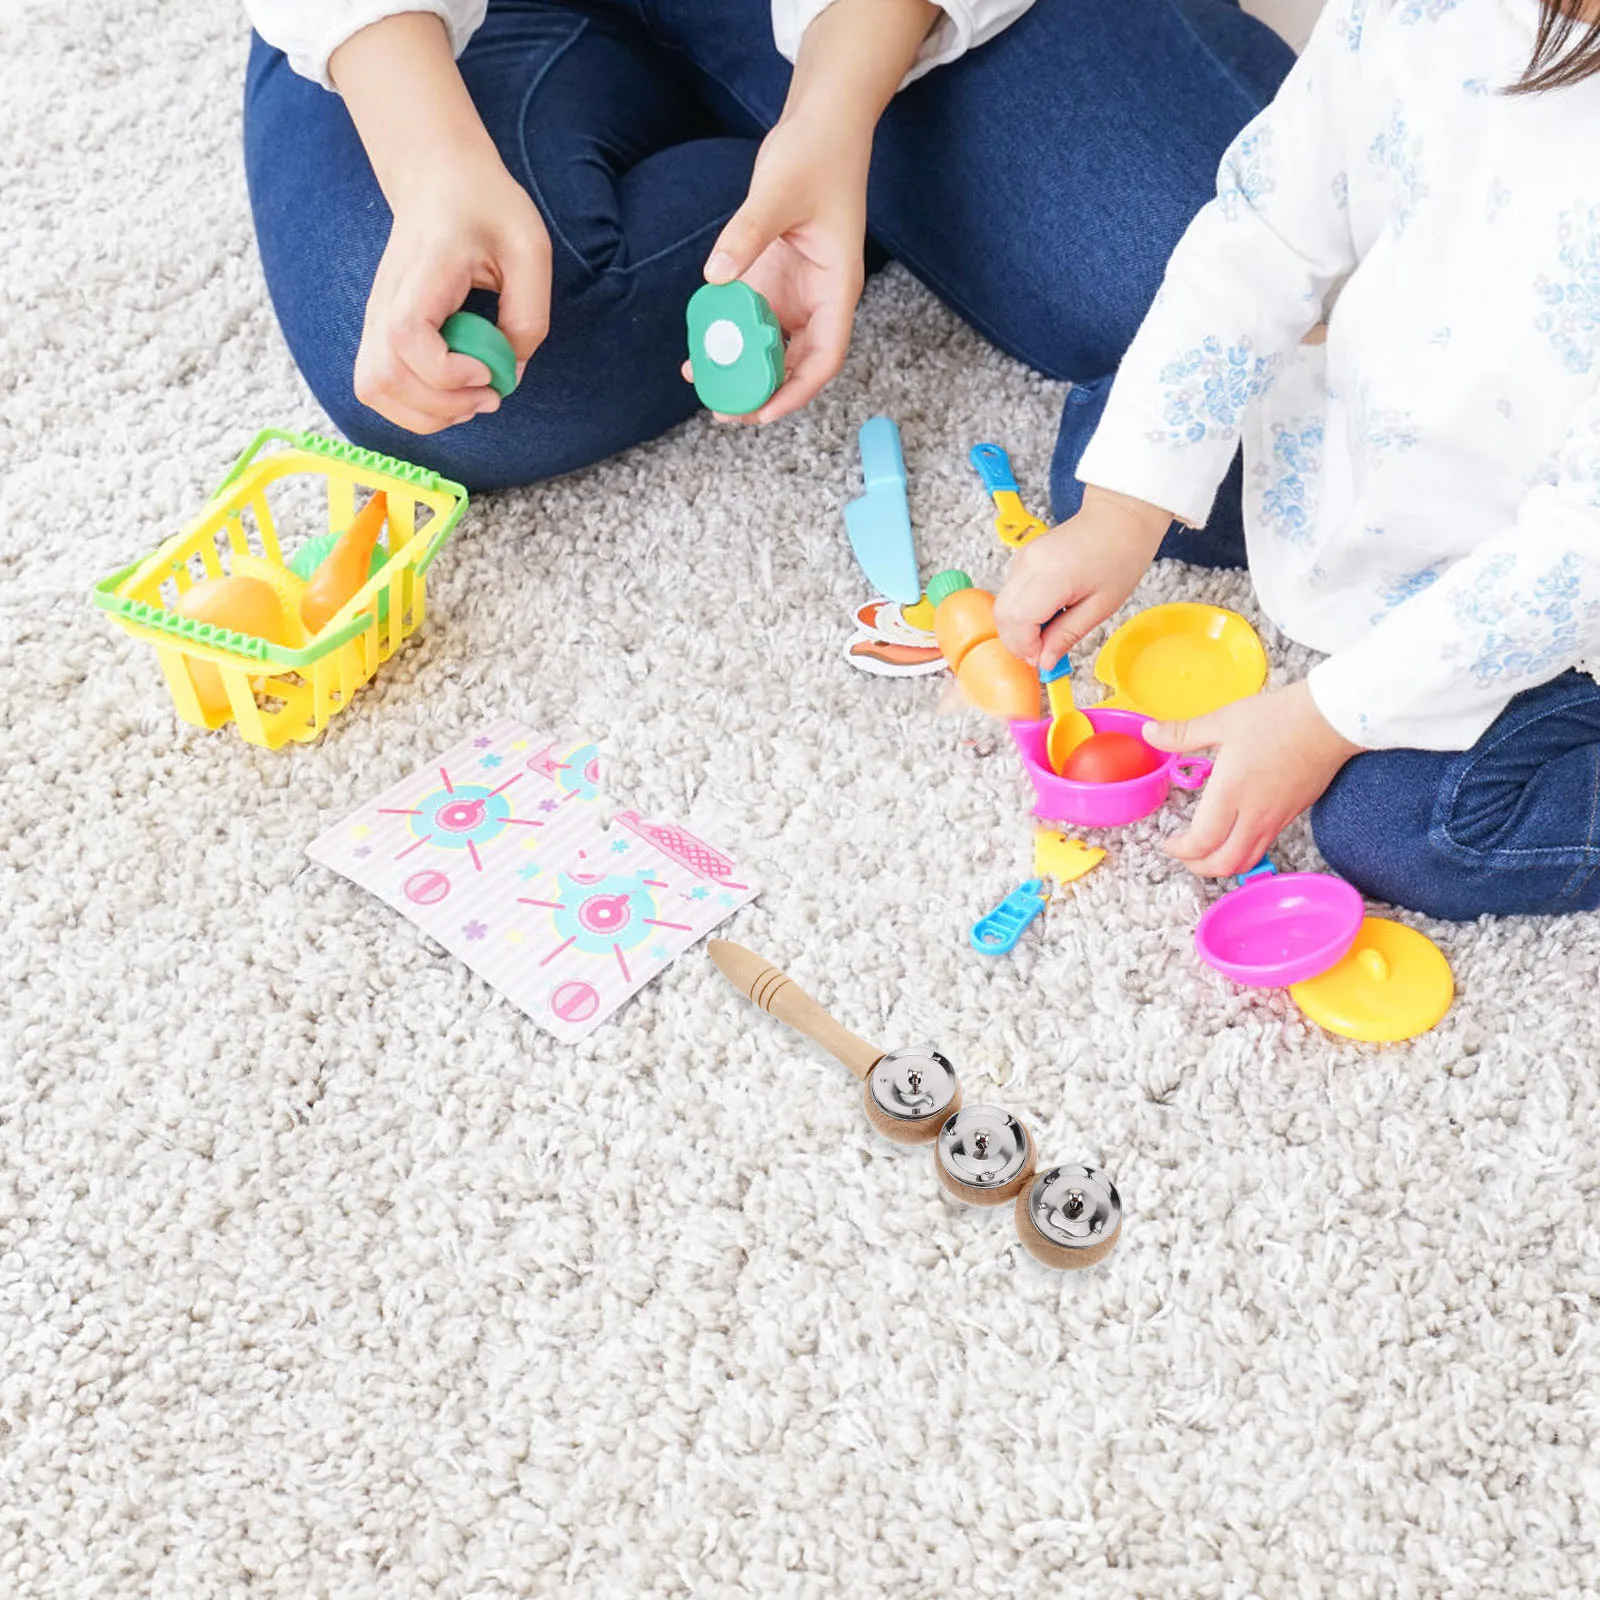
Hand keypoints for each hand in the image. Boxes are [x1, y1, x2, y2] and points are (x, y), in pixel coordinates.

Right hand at [354, 149, 551, 433]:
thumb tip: (510, 373)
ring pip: (373, 390)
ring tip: (469, 399)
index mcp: (424, 271)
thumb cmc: (487, 208)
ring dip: (427, 414)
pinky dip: (415, 408)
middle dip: (443, 406)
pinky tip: (452, 394)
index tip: (487, 370)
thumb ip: (528, 316)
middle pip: (383, 378)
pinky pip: (378, 387)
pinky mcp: (379, 332)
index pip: (406, 337)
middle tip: (489, 394)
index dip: (446, 373)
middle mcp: (386, 298)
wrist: (439, 179)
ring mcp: (376, 317)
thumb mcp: (529, 250)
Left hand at [689, 110, 868, 423]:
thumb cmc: (817, 153)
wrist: (821, 123)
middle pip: (797, 364)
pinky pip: (751, 319)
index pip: (825, 356)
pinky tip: (700, 347)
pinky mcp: (774, 278)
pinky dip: (729, 337)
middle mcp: (819, 298)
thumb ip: (747, 234)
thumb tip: (715, 277)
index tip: (763, 413)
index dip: (796, 391)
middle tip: (723, 411)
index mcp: (837, 288)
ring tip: (705, 387)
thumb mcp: (779, 191)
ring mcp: (795, 291)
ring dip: (742, 370)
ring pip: (772, 347)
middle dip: (763, 393)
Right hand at [993, 486, 1171, 667]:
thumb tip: (1045, 661)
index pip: (1018, 620)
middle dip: (1017, 641)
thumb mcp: (1101, 606)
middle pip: (1002, 614)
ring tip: (1048, 633)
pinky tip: (1046, 615)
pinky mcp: (1023, 557)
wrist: (1120, 517)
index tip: (1043, 658)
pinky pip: (1010, 593)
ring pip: (1002, 605)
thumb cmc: (1120, 555)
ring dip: (1018, 628)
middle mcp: (1030, 563)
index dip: (1026, 647)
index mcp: (1053, 575)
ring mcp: (1023, 558)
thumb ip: (1067, 635)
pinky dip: (1021, 613)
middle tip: (1042, 652)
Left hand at [1143, 680, 1363, 876]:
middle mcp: (1253, 815)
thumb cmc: (1278, 718)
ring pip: (1245, 862)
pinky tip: (1233, 835)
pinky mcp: (1291, 816)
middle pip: (1223, 864)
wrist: (1331, 720)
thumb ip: (1183, 733)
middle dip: (1197, 866)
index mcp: (1231, 793)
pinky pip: (1262, 848)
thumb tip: (1150, 733)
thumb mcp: (1223, 721)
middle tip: (1182, 852)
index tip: (1168, 841)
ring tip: (1204, 851)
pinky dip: (1242, 853)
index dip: (1179, 850)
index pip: (1201, 842)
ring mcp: (1275, 819)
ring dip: (1220, 865)